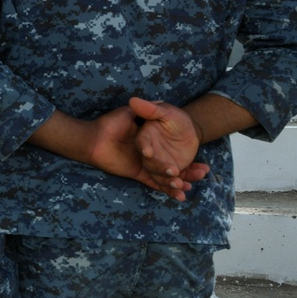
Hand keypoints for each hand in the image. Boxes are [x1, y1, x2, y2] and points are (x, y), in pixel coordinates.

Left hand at [86, 106, 205, 201]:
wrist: (93, 139)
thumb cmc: (110, 124)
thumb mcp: (131, 113)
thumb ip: (145, 110)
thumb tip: (159, 103)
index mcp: (152, 141)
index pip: (175, 149)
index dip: (189, 155)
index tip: (203, 159)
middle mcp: (151, 154)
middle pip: (175, 164)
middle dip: (189, 171)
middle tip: (204, 173)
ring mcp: (144, 164)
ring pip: (166, 176)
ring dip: (179, 181)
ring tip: (191, 185)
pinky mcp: (137, 173)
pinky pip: (154, 183)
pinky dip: (166, 189)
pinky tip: (179, 194)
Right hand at [130, 97, 207, 200]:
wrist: (189, 130)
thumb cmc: (175, 118)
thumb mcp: (165, 111)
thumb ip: (150, 108)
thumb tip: (133, 100)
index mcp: (145, 137)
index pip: (142, 143)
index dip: (144, 147)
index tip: (148, 152)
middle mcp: (149, 153)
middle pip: (150, 163)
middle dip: (160, 168)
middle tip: (172, 171)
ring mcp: (159, 163)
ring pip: (160, 175)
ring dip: (169, 181)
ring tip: (180, 184)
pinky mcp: (170, 170)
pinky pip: (170, 182)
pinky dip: (175, 189)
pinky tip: (184, 192)